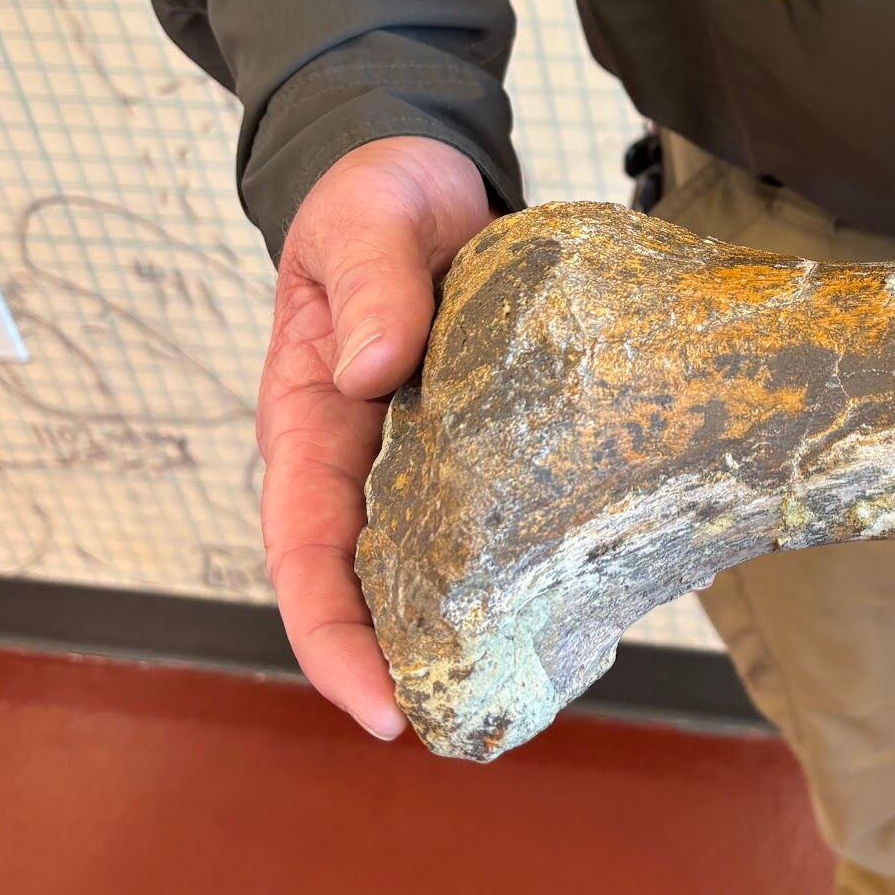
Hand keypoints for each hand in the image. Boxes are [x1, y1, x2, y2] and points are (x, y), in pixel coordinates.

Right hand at [255, 135, 491, 736]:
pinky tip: (590, 590)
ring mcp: (426, 454)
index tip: (381, 707)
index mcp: (309, 421)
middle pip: (371, 585)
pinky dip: (535, 555)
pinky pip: (504, 510)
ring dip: (475, 626)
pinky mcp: (488, 439)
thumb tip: (372, 367)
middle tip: (475, 725)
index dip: (333, 638)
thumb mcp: (363, 220)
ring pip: (441, 562)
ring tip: (536, 685)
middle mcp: (364, 458)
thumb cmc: (374, 197)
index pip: (304, 551)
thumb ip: (368, 283)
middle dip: (410, 664)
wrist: (420, 169)